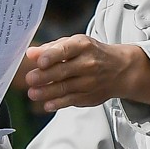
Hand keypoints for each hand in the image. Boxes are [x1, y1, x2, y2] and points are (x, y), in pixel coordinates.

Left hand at [22, 35, 143, 111]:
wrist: (119, 69)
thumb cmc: (91, 53)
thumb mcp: (74, 44)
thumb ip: (50, 48)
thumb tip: (30, 53)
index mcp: (82, 46)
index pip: (65, 50)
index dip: (52, 56)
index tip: (40, 62)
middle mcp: (88, 63)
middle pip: (63, 71)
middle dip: (45, 76)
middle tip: (30, 79)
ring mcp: (90, 81)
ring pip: (65, 88)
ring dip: (47, 92)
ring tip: (33, 93)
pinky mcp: (89, 96)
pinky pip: (71, 101)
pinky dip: (58, 104)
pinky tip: (47, 104)